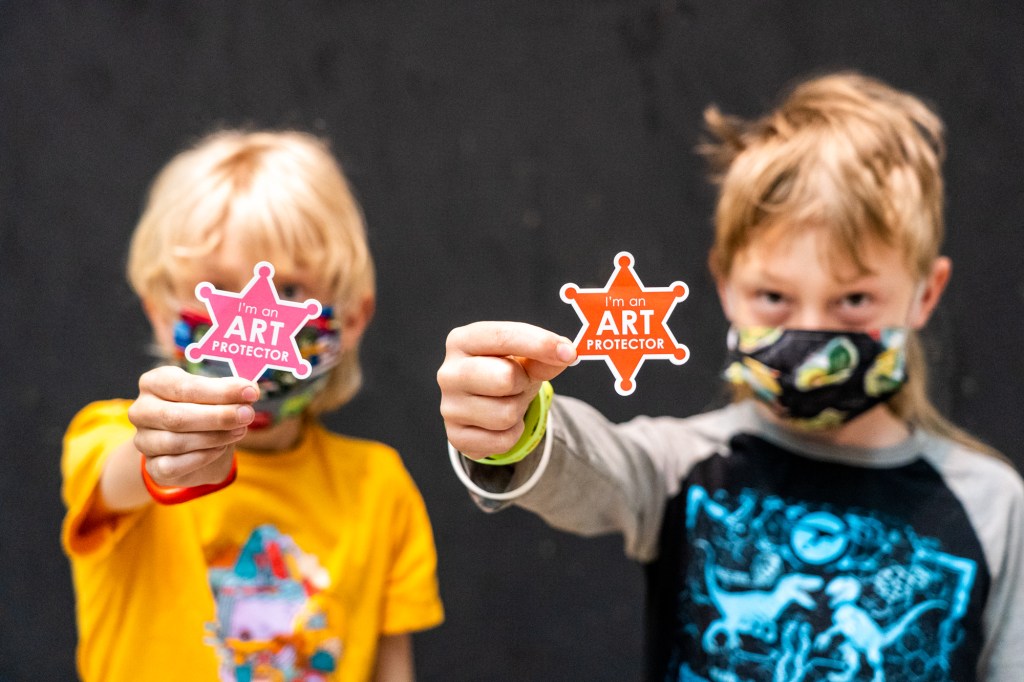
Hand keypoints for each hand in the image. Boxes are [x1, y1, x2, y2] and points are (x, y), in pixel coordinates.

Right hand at [128, 365, 258, 486]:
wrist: (194, 443)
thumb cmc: (205, 408)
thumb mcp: (216, 394)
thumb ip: (229, 391)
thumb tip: (249, 390)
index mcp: (155, 383)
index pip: (185, 386)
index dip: (221, 391)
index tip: (251, 392)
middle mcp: (142, 410)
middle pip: (177, 417)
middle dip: (219, 416)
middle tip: (248, 415)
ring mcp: (143, 440)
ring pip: (177, 442)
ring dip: (215, 437)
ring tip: (239, 430)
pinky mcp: (152, 466)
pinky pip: (174, 466)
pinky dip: (203, 457)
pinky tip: (221, 448)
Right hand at [437, 321, 575, 459]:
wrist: (484, 404)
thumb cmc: (504, 370)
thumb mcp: (524, 358)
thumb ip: (543, 355)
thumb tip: (566, 354)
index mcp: (461, 341)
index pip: (502, 337)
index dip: (539, 343)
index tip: (569, 352)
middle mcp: (448, 373)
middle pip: (504, 378)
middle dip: (523, 383)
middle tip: (520, 382)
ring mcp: (449, 407)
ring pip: (506, 414)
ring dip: (518, 410)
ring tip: (508, 401)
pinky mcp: (456, 437)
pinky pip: (503, 440)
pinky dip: (512, 433)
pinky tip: (501, 423)